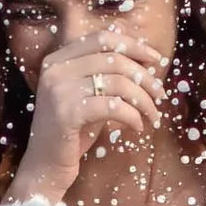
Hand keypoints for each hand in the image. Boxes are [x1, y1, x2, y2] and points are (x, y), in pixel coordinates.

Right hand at [13, 31, 169, 202]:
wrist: (45, 167)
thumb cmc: (72, 131)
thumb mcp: (88, 95)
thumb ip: (107, 74)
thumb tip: (146, 58)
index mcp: (58, 59)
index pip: (103, 38)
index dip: (133, 46)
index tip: (156, 60)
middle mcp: (55, 69)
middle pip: (114, 59)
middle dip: (145, 77)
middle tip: (160, 95)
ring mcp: (58, 90)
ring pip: (118, 83)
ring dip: (144, 100)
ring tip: (153, 115)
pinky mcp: (66, 113)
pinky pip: (113, 107)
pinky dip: (132, 116)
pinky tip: (138, 126)